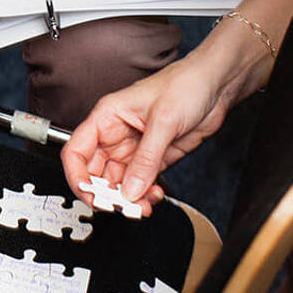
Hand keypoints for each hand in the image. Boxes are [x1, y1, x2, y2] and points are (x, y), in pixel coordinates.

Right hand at [61, 54, 235, 208]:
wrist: (216, 85)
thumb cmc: (185, 85)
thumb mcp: (163, 121)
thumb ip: (146, 160)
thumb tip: (130, 191)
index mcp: (107, 118)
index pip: (77, 152)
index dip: (78, 177)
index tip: (91, 196)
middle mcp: (116, 135)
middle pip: (95, 173)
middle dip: (106, 194)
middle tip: (122, 207)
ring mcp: (134, 149)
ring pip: (119, 183)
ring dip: (128, 199)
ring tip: (143, 205)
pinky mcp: (153, 159)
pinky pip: (140, 184)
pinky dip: (144, 195)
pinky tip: (154, 195)